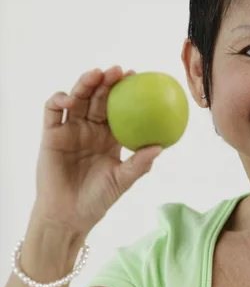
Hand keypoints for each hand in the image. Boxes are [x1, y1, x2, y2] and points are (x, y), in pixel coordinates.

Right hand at [32, 66, 162, 234]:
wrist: (69, 215)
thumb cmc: (98, 199)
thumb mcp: (122, 180)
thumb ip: (139, 164)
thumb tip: (160, 146)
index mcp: (109, 136)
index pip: (119, 107)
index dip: (127, 90)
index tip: (138, 77)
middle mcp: (90, 129)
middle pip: (98, 97)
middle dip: (108, 80)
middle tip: (119, 71)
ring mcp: (70, 129)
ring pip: (77, 98)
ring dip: (85, 83)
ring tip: (97, 75)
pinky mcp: (51, 134)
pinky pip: (53, 111)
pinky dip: (59, 100)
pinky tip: (70, 99)